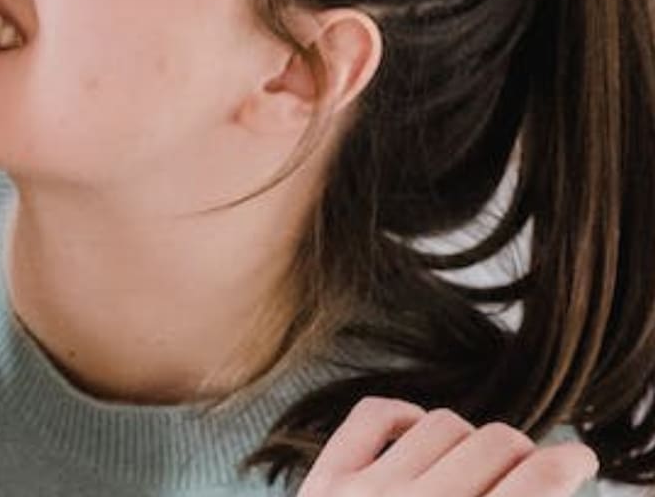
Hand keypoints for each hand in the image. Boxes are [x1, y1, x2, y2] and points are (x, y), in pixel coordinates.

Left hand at [298, 397, 598, 496]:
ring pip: (442, 424)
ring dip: (468, 441)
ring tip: (475, 466)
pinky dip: (402, 416)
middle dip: (524, 454)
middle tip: (528, 472)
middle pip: (496, 442)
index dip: (571, 464)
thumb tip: (548, 486)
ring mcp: (366, 494)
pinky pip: (373, 416)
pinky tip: (420, 437)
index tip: (579, 459)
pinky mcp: (326, 483)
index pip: (538, 480)